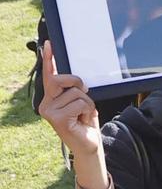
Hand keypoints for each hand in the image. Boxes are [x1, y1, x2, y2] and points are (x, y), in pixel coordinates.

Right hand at [38, 41, 101, 157]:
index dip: (49, 59)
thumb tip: (77, 80)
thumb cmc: (85, 122)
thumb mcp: (81, 102)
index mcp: (50, 98)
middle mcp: (45, 104)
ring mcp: (49, 112)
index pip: (49, 76)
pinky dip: (88, 110)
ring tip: (84, 115)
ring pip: (76, 93)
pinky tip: (83, 120)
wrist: (88, 144)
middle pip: (62, 80)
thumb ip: (75, 90)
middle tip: (85, 97)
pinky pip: (80, 103)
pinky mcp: (57, 119)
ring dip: (88, 103)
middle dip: (78, 84)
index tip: (49, 44)